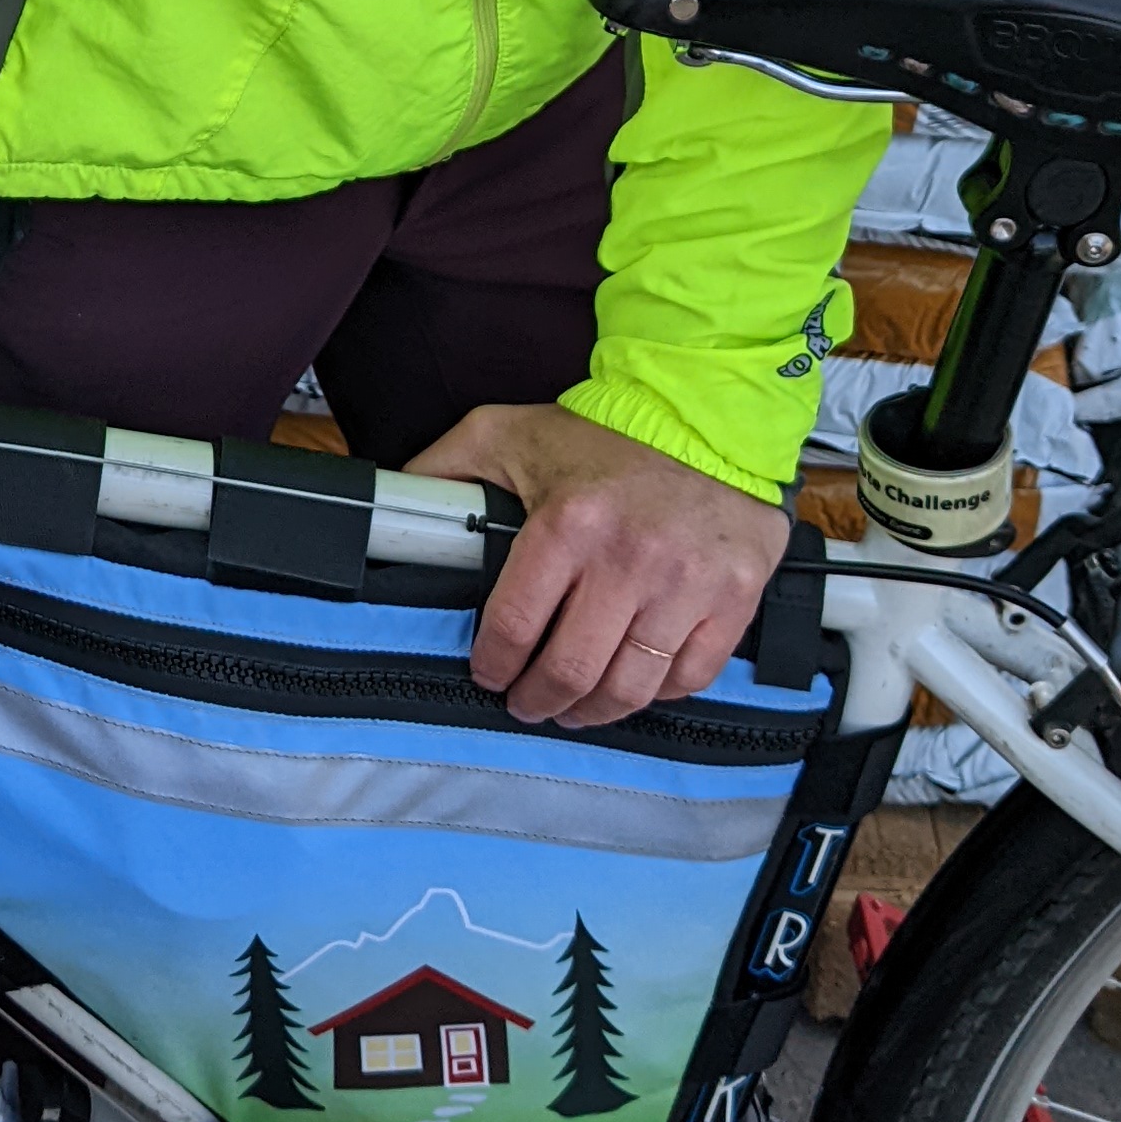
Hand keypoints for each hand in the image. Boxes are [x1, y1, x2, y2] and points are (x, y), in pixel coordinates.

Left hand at [417, 401, 788, 728]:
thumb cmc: (605, 430)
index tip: (490, 674)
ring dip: (593, 711)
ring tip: (576, 707)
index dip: (494, 667)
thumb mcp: (506, 432)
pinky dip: (658, 692)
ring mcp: (686, 584)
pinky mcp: (732, 597)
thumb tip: (388, 502)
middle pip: (571, 672)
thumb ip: (443, 469)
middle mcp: (629, 560)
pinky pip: (690, 675)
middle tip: (529, 703)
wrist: (706, 411)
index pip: (514, 628)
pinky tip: (635, 682)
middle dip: (539, 701)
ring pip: (630, 687)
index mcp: (567, 524)